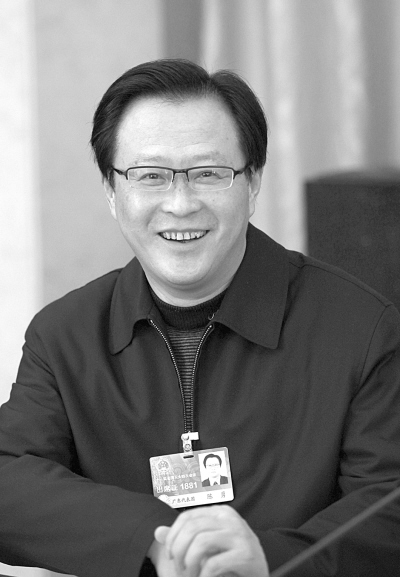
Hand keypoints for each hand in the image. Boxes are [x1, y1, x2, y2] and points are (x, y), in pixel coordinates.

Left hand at [154, 504, 268, 576]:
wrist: (258, 574)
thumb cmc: (230, 560)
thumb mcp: (206, 546)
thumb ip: (183, 538)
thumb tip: (157, 532)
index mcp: (220, 512)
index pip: (187, 516)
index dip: (173, 536)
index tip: (170, 555)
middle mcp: (230, 518)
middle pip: (192, 528)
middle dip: (180, 551)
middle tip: (180, 568)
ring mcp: (240, 534)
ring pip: (201, 542)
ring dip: (190, 563)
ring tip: (191, 575)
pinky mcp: (247, 553)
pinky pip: (214, 563)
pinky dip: (203, 576)